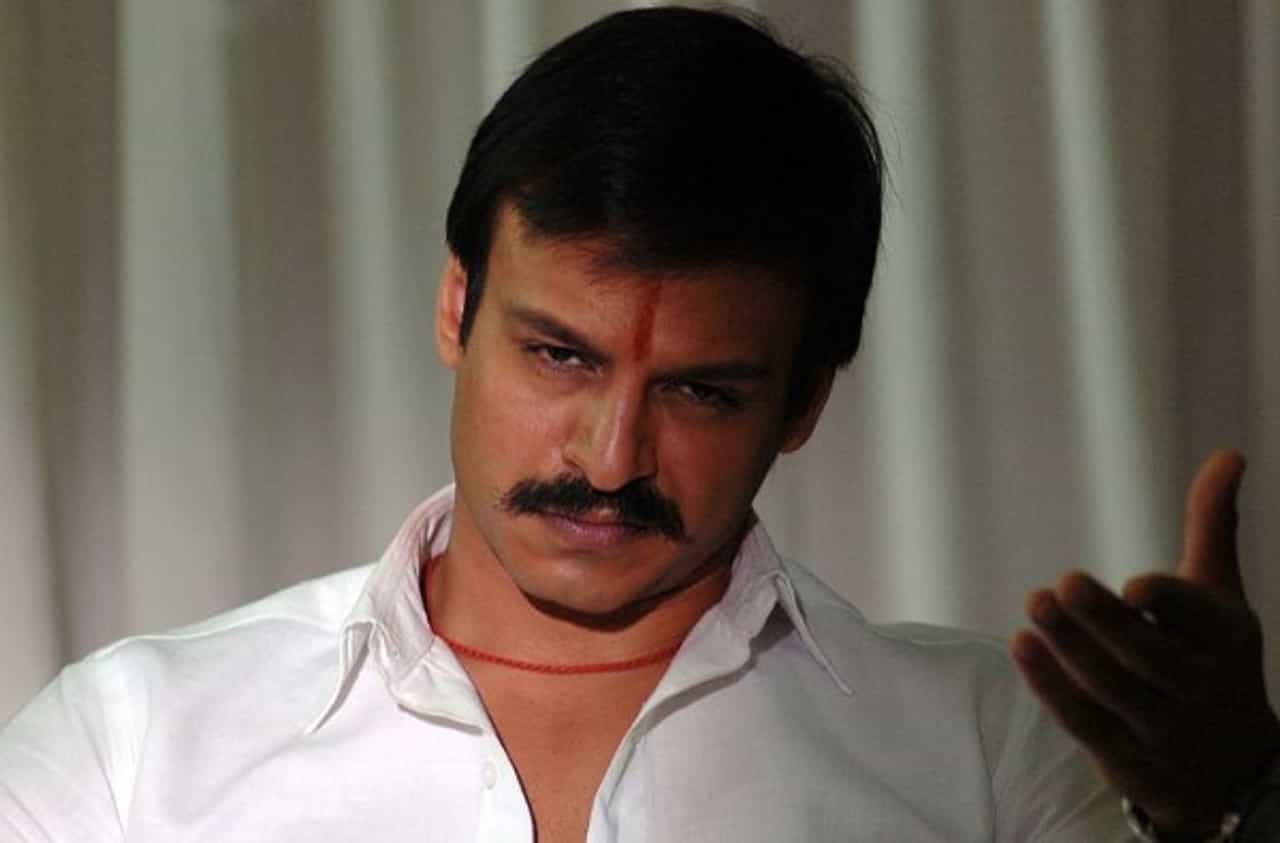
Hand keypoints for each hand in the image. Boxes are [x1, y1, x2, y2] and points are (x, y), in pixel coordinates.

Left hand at [1011, 449, 1279, 835]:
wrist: (1234, 771)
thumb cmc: (1213, 658)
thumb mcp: (1222, 595)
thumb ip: (1213, 526)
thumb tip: (1229, 452)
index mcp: (1226, 638)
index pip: (1199, 618)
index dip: (1169, 603)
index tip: (1134, 585)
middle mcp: (1200, 686)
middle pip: (1147, 655)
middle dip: (1104, 621)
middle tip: (1063, 583)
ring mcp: (1163, 727)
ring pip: (1111, 688)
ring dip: (1069, 647)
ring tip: (1035, 603)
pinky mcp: (1125, 755)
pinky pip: (1085, 721)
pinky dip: (1052, 686)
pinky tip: (1023, 646)